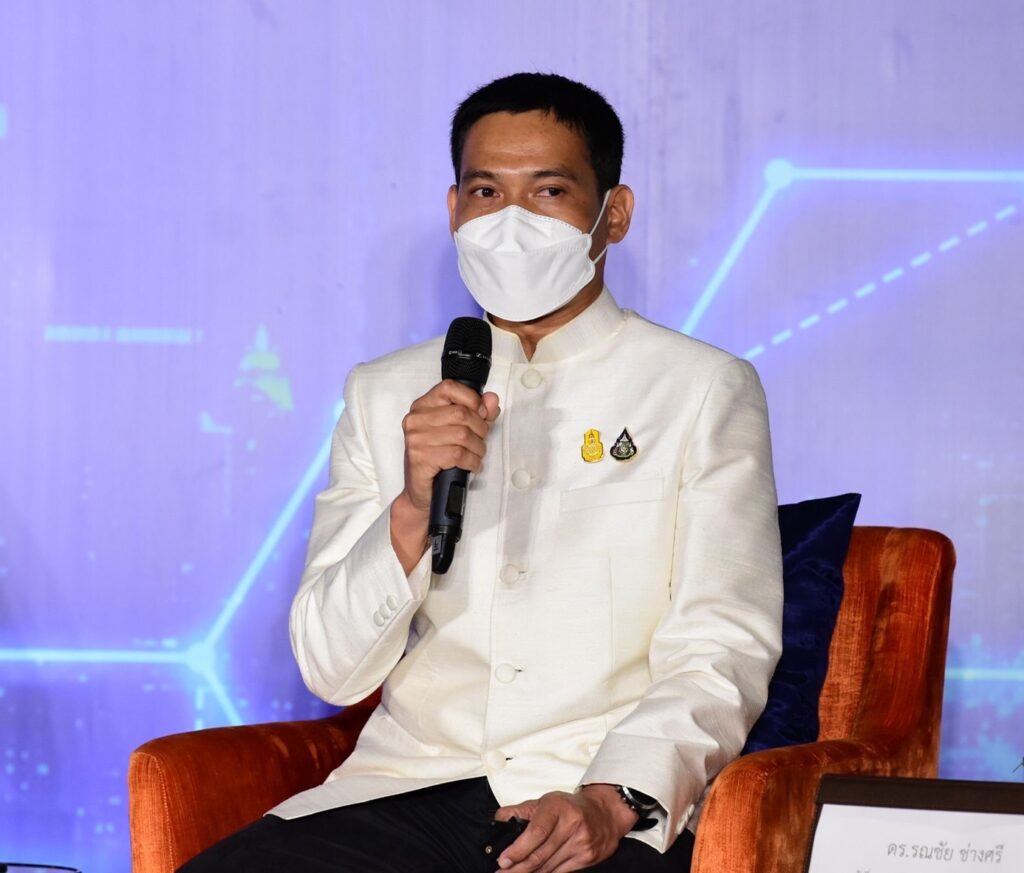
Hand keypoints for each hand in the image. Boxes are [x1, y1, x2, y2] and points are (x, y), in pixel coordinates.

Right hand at [389, 380, 499, 572]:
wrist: (422, 493)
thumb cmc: (440, 459)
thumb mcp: (460, 431)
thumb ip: (478, 412)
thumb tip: (491, 399)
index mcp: (422, 407)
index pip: (449, 387)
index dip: (472, 399)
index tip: (481, 414)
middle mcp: (415, 420)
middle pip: (461, 413)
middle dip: (480, 429)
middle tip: (481, 442)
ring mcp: (415, 439)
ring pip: (462, 435)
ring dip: (478, 448)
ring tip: (477, 455)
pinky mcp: (420, 458)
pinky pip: (457, 454)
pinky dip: (472, 461)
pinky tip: (472, 466)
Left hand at [493, 785, 636, 871]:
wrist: (604, 812)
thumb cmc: (571, 807)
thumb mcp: (545, 802)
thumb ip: (520, 811)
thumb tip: (499, 820)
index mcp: (558, 807)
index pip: (535, 832)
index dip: (518, 850)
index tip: (504, 860)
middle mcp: (572, 824)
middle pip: (540, 854)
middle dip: (518, 868)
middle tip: (503, 872)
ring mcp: (581, 843)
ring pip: (549, 867)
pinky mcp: (588, 857)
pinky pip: (561, 872)